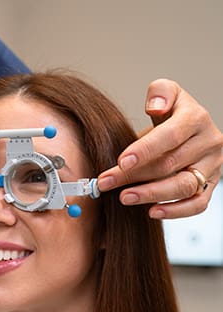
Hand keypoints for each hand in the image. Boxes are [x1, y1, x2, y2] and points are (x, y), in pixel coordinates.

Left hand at [97, 79, 222, 218]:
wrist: (191, 129)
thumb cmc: (172, 113)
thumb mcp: (166, 94)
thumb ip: (160, 93)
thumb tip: (155, 107)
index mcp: (195, 118)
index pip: (170, 136)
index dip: (144, 150)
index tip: (120, 162)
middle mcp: (209, 142)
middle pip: (170, 164)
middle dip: (134, 175)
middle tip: (106, 183)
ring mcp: (211, 166)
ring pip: (184, 186)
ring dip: (151, 195)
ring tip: (125, 198)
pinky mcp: (210, 184)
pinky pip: (198, 204)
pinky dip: (176, 211)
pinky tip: (152, 212)